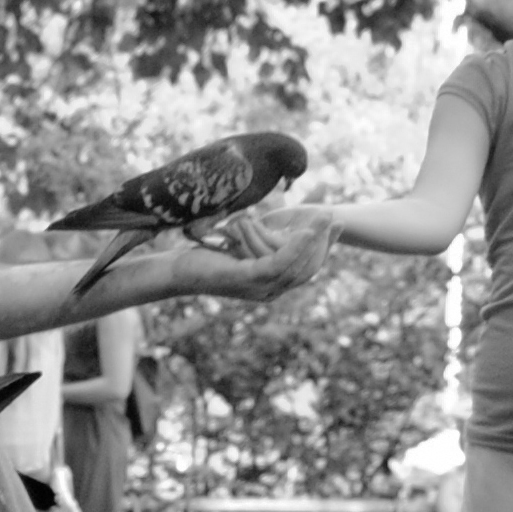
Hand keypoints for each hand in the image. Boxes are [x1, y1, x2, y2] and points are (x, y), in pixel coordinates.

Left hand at [193, 209, 328, 308]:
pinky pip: (278, 263)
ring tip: (325, 219)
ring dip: (315, 242)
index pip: (304, 269)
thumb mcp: (236, 248)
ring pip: (297, 268)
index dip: (322, 248)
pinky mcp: (248, 280)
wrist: (176, 271)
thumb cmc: (203, 258)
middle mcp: (268, 292)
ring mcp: (259, 289)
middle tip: (335, 220)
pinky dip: (295, 248)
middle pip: (307, 270)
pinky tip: (305, 232)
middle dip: (325, 244)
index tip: (335, 226)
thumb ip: (256, 242)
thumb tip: (269, 223)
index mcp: (269, 286)